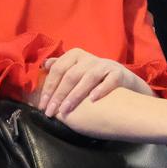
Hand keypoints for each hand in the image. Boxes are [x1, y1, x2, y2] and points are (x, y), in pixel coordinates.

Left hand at [35, 48, 152, 118]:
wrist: (124, 81)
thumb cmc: (95, 79)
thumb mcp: (76, 70)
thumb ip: (61, 68)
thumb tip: (44, 65)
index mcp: (75, 56)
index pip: (58, 69)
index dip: (49, 87)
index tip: (42, 105)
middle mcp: (89, 58)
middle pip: (71, 75)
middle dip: (58, 95)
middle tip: (51, 112)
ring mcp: (105, 65)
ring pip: (88, 78)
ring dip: (75, 95)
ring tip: (66, 110)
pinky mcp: (119, 73)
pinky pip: (109, 81)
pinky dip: (100, 90)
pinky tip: (92, 100)